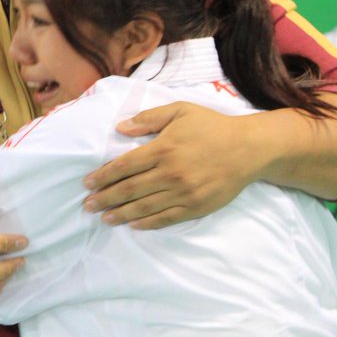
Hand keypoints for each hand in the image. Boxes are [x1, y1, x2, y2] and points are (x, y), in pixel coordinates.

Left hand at [82, 102, 267, 229]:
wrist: (249, 149)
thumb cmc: (211, 127)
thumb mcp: (179, 111)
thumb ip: (148, 119)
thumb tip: (120, 128)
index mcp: (164, 148)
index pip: (125, 166)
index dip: (103, 176)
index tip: (87, 183)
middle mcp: (171, 173)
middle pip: (130, 189)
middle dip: (105, 198)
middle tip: (87, 205)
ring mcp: (184, 193)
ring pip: (145, 206)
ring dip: (120, 213)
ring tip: (104, 218)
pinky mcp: (196, 207)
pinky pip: (166, 218)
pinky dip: (147, 223)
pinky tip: (132, 224)